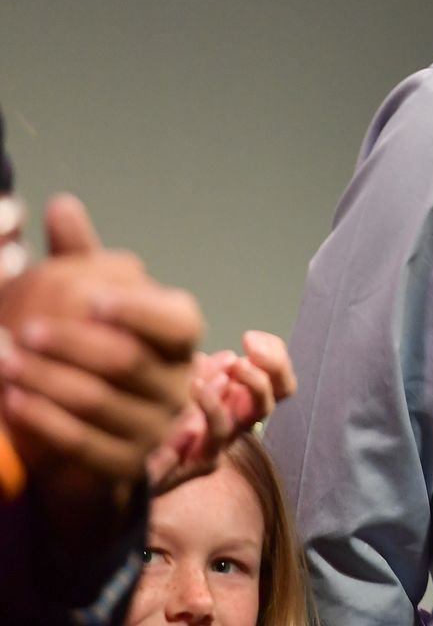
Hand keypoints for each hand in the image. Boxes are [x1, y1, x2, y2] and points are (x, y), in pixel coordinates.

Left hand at [0, 195, 202, 504]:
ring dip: (47, 381)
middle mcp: (177, 383)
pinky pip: (85, 445)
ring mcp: (155, 428)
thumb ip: (78, 261)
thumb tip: (61, 205)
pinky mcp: (127, 466)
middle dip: (71, 344)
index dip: (139, 311)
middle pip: (128, 361)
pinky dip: (46, 422)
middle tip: (22, 329)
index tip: (92, 298)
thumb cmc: (88, 355)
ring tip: (2, 362)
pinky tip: (12, 402)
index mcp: (178, 338)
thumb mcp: (84, 304)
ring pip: (102, 403)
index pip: (178, 321)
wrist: (87, 437)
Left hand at [147, 330, 295, 493]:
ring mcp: (222, 440)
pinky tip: (193, 388)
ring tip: (227, 369)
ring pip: (260, 411)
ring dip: (251, 382)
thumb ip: (195, 364)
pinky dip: (213, 407)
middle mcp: (235, 418)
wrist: (109, 461)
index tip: (249, 338)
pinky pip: (218, 436)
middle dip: (272, 366)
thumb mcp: (165, 374)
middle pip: (280, 392)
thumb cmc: (135, 412)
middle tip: (245, 352)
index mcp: (232, 397)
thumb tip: (224, 356)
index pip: (277, 377)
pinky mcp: (199, 463)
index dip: (274, 355)